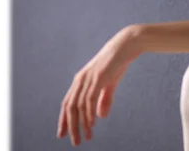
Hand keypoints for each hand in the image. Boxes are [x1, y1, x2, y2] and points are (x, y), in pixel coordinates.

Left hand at [56, 25, 141, 145]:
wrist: (126, 46)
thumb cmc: (117, 63)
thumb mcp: (110, 84)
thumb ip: (104, 99)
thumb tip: (100, 116)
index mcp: (80, 80)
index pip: (67, 103)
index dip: (63, 120)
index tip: (62, 134)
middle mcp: (80, 80)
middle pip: (70, 107)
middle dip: (70, 126)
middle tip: (75, 142)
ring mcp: (88, 78)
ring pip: (79, 106)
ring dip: (81, 124)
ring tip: (86, 137)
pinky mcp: (98, 77)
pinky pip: (90, 99)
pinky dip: (89, 113)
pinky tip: (92, 124)